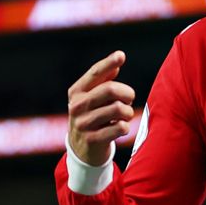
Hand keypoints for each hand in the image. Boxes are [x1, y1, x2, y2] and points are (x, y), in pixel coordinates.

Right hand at [67, 51, 135, 165]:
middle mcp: (76, 106)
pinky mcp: (92, 140)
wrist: (81, 149)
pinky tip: (121, 128)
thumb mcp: (92, 97)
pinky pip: (120, 128)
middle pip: (110, 90)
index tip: (121, 55)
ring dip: (128, 112)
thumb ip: (103, 80)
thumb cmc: (92, 116)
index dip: (108, 63)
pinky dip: (125, 127)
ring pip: (118, 109)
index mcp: (76, 92)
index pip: (94, 73)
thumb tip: (116, 63)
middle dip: (127, 93)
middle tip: (129, 99)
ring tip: (125, 115)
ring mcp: (83, 124)